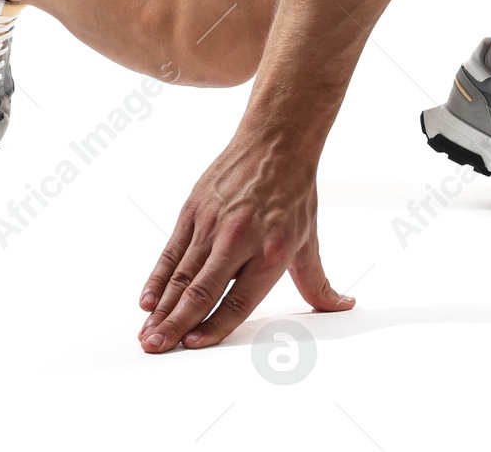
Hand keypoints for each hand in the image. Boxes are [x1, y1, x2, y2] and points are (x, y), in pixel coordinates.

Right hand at [137, 138, 354, 351]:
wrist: (276, 142)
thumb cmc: (293, 193)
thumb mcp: (309, 240)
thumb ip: (317, 282)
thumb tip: (343, 306)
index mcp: (271, 251)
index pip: (239, 301)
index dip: (214, 326)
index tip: (193, 345)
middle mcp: (240, 239)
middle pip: (203, 290)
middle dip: (177, 324)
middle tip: (157, 348)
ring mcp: (213, 223)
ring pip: (182, 274)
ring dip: (162, 308)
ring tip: (147, 335)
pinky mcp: (194, 209)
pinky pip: (171, 251)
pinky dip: (157, 278)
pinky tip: (147, 301)